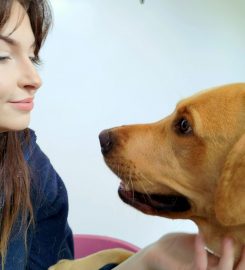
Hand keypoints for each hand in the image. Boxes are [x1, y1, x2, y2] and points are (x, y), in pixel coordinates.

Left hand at [114, 233, 244, 269]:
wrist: (157, 253)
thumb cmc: (177, 247)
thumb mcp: (198, 240)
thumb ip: (211, 237)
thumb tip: (223, 224)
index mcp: (215, 266)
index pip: (236, 265)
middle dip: (243, 261)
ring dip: (227, 256)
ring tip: (227, 237)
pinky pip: (198, 266)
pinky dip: (200, 250)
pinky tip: (199, 235)